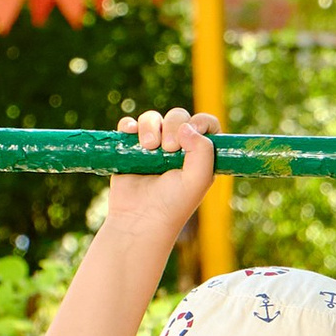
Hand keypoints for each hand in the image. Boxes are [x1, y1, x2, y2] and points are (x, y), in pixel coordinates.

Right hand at [107, 107, 221, 242]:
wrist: (140, 218)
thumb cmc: (173, 204)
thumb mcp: (198, 180)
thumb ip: (203, 151)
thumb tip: (187, 126)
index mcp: (199, 154)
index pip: (207, 124)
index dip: (201, 122)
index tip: (193, 133)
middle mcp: (178, 148)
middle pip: (178, 116)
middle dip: (173, 125)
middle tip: (168, 149)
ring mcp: (153, 146)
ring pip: (153, 118)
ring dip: (150, 126)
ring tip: (149, 147)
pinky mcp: (130, 148)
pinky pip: (129, 124)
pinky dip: (130, 126)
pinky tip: (132, 136)